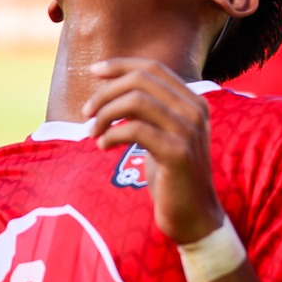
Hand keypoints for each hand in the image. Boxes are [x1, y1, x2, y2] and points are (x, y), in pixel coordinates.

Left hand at [82, 58, 222, 243]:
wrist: (194, 216)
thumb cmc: (172, 176)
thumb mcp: (163, 135)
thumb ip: (149, 110)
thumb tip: (111, 87)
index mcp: (192, 101)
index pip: (153, 68)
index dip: (120, 65)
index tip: (93, 70)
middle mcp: (194, 110)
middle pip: (141, 80)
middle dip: (106, 92)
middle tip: (87, 112)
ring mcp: (188, 131)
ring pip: (136, 100)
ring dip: (105, 114)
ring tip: (93, 132)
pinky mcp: (177, 153)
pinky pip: (135, 130)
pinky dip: (112, 135)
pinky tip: (103, 147)